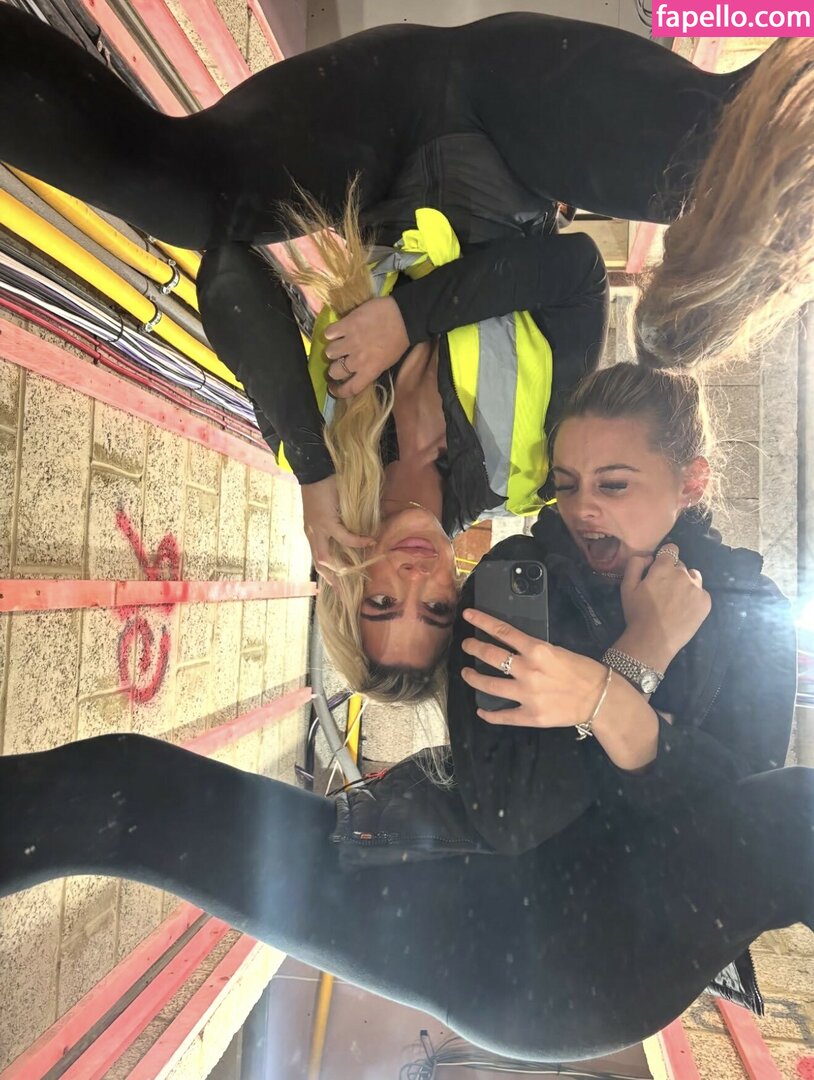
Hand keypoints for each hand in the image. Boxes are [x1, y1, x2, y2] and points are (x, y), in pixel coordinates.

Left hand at [300, 476, 373, 583]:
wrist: (315, 470)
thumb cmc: (323, 487)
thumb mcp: (328, 510)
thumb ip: (338, 522)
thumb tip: (358, 529)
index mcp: (313, 532)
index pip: (318, 557)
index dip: (327, 573)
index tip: (336, 587)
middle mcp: (313, 534)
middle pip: (320, 563)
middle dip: (331, 579)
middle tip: (343, 593)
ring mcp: (317, 529)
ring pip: (327, 557)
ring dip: (343, 566)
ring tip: (359, 572)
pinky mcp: (326, 521)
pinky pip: (344, 537)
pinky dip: (357, 541)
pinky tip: (369, 541)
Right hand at [323, 297, 408, 397]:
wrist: (403, 316)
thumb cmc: (398, 341)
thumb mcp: (387, 363)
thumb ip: (369, 370)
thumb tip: (355, 372)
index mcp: (370, 371)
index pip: (349, 389)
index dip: (337, 391)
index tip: (332, 387)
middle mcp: (357, 360)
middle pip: (334, 371)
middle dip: (334, 368)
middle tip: (338, 361)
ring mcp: (351, 341)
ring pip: (329, 352)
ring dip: (333, 349)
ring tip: (339, 344)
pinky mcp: (347, 324)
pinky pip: (329, 333)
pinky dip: (331, 333)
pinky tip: (338, 331)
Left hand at [459, 608, 608, 728]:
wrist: (601, 698)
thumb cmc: (582, 670)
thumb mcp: (558, 650)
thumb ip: (534, 650)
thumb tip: (513, 647)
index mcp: (537, 650)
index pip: (502, 631)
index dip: (481, 622)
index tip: (467, 615)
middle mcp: (528, 670)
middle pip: (491, 656)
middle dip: (473, 648)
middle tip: (466, 646)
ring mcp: (527, 695)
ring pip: (489, 685)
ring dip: (473, 678)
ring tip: (467, 674)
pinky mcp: (530, 716)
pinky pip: (503, 716)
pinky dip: (489, 714)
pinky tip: (481, 710)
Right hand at [619, 545, 711, 668]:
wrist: (654, 640)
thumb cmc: (637, 614)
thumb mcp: (626, 587)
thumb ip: (635, 564)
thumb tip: (649, 557)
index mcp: (664, 568)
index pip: (671, 550)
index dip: (665, 557)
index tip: (660, 568)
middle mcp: (683, 574)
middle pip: (681, 565)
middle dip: (673, 573)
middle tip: (664, 590)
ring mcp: (697, 588)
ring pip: (693, 577)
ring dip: (686, 582)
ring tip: (676, 599)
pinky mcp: (705, 602)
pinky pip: (701, 592)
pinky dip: (694, 597)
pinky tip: (684, 609)